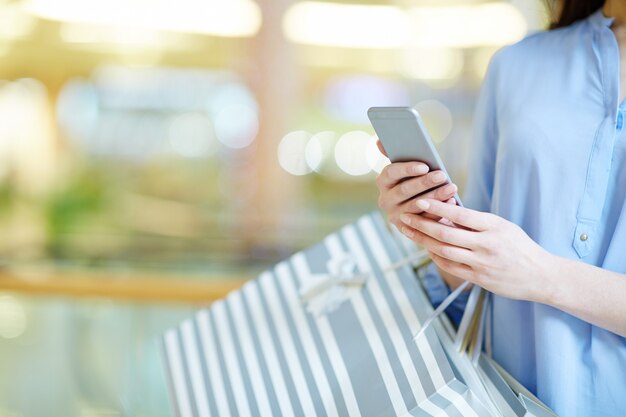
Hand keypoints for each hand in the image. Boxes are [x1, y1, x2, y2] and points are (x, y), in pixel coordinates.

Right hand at [375, 140, 458, 232]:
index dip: (407, 169)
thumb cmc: (413, 181)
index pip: (391, 173)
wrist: (417, 208)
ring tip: (451, 188)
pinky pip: (424, 220)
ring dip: (435, 197)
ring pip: (416, 206)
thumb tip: (380, 140)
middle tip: (442, 175)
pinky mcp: (408, 228)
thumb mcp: (404, 169)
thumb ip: (394, 154)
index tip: (425, 166)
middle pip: (404, 190)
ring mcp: (396, 216)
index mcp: (383, 181)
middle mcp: (385, 200)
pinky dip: (439, 211)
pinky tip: (451, 201)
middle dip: (425, 183)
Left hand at [398, 198, 554, 302]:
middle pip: (445, 233)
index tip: (420, 201)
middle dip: (421, 224)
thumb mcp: (503, 226)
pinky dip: (435, 256)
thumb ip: (476, 221)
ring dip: (422, 241)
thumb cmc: (520, 246)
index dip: (437, 207)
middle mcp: (486, 245)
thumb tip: (447, 210)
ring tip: (408, 231)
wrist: (540, 276)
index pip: (460, 214)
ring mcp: (481, 263)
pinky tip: (426, 248)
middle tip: (404, 216)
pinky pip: (449, 266)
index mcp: (493, 227)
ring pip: (443, 250)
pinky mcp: (478, 278)